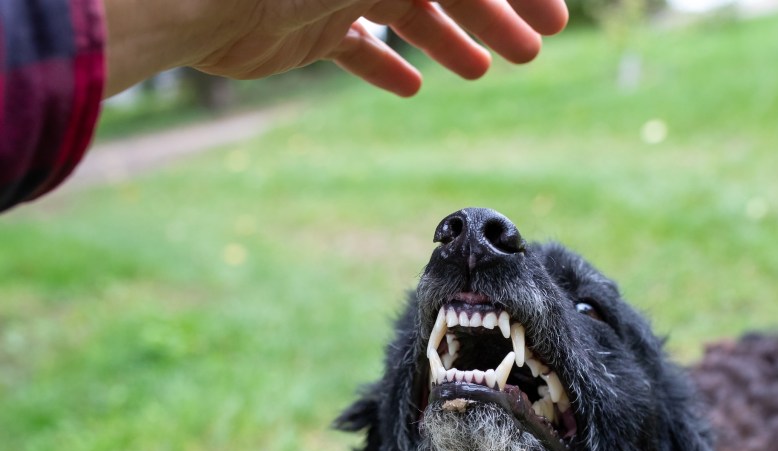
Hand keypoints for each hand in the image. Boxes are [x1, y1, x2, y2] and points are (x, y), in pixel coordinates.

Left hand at [103, 0, 569, 97]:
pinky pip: (357, 44)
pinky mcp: (305, 25)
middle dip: (494, 12)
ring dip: (450, 40)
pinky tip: (412, 87)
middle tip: (534, 50)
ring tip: (484, 71)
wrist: (196, 0)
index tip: (553, 20)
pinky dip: (384, 64)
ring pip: (408, 11)